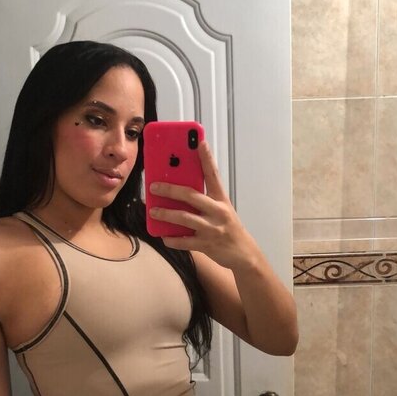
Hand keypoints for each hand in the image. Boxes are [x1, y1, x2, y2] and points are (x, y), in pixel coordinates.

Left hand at [148, 140, 255, 269]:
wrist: (243, 253)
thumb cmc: (227, 227)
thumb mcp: (222, 209)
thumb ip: (204, 199)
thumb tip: (179, 189)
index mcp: (221, 199)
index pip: (213, 175)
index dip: (206, 158)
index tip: (199, 142)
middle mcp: (217, 211)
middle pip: (191, 195)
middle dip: (170, 190)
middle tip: (154, 186)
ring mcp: (212, 229)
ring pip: (184, 218)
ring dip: (166, 214)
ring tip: (153, 211)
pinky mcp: (206, 245)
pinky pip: (185, 241)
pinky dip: (172, 239)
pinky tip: (163, 235)